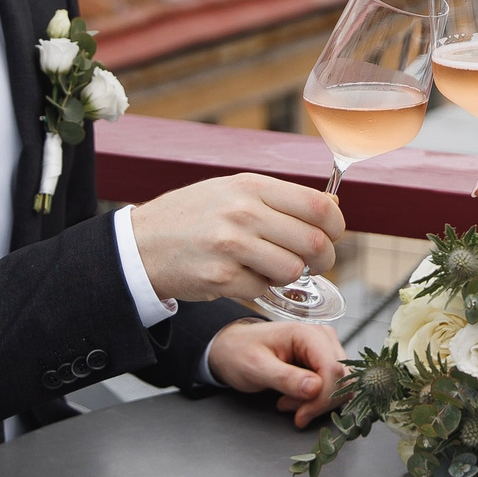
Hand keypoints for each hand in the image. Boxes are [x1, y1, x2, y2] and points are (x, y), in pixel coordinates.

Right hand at [128, 174, 343, 304]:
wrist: (141, 244)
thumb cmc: (193, 217)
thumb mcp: (233, 192)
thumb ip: (281, 199)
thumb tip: (331, 205)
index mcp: (251, 186)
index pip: (318, 206)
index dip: (336, 226)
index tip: (332, 235)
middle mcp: (243, 213)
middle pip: (313, 242)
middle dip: (323, 259)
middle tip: (314, 264)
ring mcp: (231, 246)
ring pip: (292, 270)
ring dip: (290, 276)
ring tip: (272, 268)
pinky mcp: (220, 278)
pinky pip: (263, 290)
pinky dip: (260, 288)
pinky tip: (243, 276)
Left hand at [207, 319, 346, 426]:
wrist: (233, 348)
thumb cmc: (240, 352)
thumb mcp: (256, 367)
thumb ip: (285, 378)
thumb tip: (315, 387)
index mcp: (307, 333)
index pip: (333, 369)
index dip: (322, 398)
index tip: (300, 415)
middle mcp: (323, 338)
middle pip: (341, 379)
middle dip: (317, 402)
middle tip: (287, 407)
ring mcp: (326, 349)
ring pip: (340, 385)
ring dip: (316, 402)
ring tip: (287, 402)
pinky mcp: (324, 361)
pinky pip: (333, 386)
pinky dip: (317, 400)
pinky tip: (295, 399)